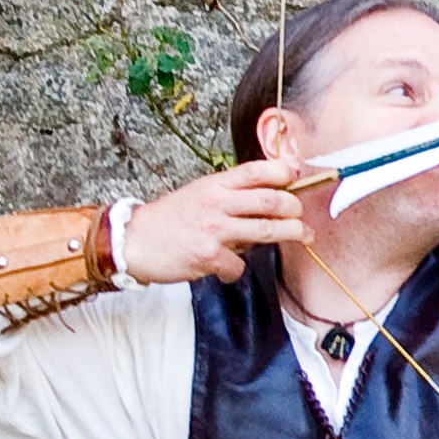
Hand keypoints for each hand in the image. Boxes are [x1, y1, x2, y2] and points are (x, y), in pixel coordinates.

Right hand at [123, 160, 310, 284]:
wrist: (135, 241)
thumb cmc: (169, 219)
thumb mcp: (200, 193)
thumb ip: (230, 193)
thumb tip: (267, 194)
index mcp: (215, 184)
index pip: (256, 170)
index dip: (281, 170)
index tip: (296, 175)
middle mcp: (217, 203)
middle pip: (270, 200)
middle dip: (294, 207)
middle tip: (301, 214)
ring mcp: (214, 229)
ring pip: (266, 229)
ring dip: (290, 233)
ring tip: (303, 235)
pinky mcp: (210, 255)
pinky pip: (240, 264)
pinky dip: (238, 268)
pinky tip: (228, 266)